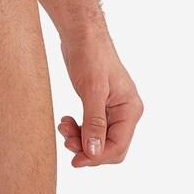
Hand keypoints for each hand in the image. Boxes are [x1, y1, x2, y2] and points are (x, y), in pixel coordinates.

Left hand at [57, 31, 142, 166]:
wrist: (82, 33)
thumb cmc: (90, 55)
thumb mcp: (91, 89)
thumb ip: (94, 122)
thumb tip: (93, 151)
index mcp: (130, 109)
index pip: (118, 146)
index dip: (96, 157)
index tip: (75, 160)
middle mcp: (126, 112)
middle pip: (110, 146)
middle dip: (87, 148)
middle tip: (65, 140)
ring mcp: (114, 109)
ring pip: (99, 139)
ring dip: (80, 139)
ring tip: (63, 127)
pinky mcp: (100, 104)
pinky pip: (92, 128)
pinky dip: (79, 129)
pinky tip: (67, 121)